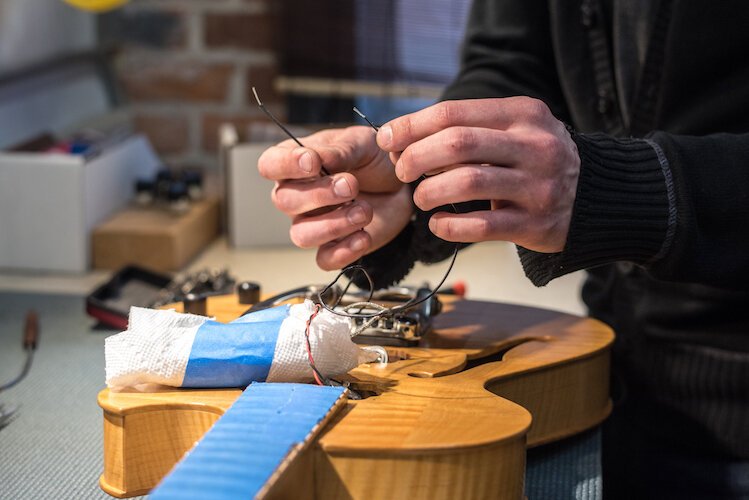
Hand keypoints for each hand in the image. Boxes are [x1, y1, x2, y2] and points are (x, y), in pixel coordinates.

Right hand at [258, 126, 413, 269]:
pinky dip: (343, 252)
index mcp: (296, 163)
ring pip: (301, 235)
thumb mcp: (361, 143)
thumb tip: (317, 157)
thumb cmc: (374, 160)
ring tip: (363, 211)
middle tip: (351, 185)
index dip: (285, 165)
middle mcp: (298, 196)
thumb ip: (338, 150)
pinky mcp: (334, 246)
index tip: (313, 162)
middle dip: (319, 194)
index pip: (270, 165)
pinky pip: (324, 259)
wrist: (400, 186)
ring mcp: (313, 223)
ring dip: (333, 224)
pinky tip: (363, 237)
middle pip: (285, 201)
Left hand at [376, 97, 579, 252]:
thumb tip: (405, 138)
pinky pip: (481, 226)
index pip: (454, 113)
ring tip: (419, 199)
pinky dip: (450, 226)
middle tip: (402, 171)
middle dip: (416, 157)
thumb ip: (471, 129)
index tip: (388, 139)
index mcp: (523, 115)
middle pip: (457, 144)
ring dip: (429, 192)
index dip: (412, 125)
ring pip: (467, 183)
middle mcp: (534, 146)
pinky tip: (437, 224)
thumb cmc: (538, 160)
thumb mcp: (517, 130)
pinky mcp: (535, 224)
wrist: (596, 197)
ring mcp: (537, 187)